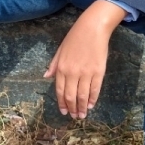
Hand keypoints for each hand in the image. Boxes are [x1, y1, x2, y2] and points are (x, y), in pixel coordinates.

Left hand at [44, 1, 125, 118]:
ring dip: (82, 107)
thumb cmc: (75, 37)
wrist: (92, 28)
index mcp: (61, 68)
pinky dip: (93, 99)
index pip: (60, 90)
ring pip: (83, 95)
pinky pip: (95, 89)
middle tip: (75, 116)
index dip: (62, 103)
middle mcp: (72, 73)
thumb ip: (54, 65)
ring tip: (83, 115)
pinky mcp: (98, 72)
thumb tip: (46, 77)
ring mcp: (86, 73)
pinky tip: (92, 105)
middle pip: (71, 95)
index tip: (64, 111)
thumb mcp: (60, 50)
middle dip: (72, 108)